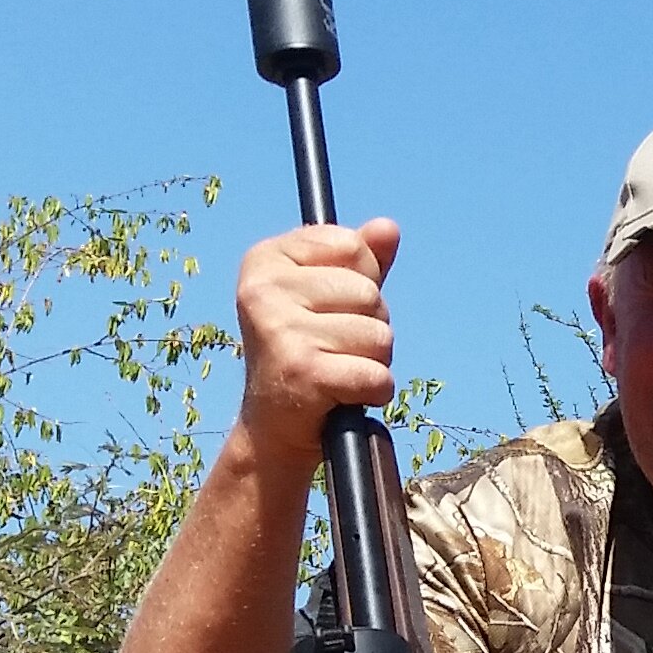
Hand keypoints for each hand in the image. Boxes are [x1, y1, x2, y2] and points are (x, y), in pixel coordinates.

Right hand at [233, 218, 404, 476]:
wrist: (274, 426)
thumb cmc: (308, 350)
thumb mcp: (331, 297)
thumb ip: (362, 261)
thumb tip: (388, 227)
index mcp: (265, 259)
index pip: (353, 246)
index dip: (360, 281)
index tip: (328, 307)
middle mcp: (263, 290)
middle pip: (369, 293)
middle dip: (370, 326)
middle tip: (333, 349)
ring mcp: (280, 329)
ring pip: (379, 335)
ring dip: (372, 361)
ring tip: (336, 372)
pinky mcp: (303, 371)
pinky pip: (377, 375)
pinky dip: (374, 392)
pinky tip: (343, 396)